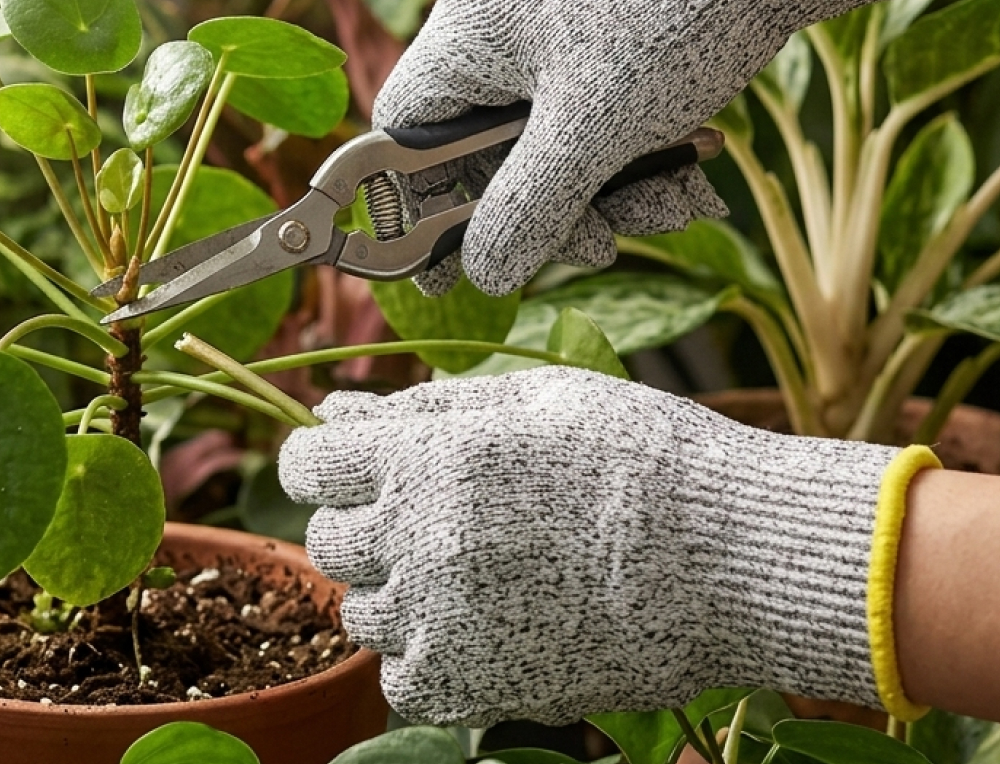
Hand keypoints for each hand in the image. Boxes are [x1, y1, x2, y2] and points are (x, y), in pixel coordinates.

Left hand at [279, 367, 903, 726]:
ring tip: (476, 563)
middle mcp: (422, 539)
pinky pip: (401, 674)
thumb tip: (338, 410)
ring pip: (362, 608)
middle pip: (328, 537)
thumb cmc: (642, 455)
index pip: (308, 463)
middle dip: (367, 515)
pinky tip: (483, 618)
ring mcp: (444, 619)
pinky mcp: (476, 684)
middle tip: (434, 507)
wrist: (732, 553)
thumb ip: (426, 406)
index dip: (326, 458)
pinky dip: (426, 648)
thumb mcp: (537, 397)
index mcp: (432, 456)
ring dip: (399, 583)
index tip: (354, 461)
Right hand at [374, 0, 917, 296]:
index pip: (407, 130)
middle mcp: (502, 19)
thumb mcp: (593, 131)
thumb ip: (527, 210)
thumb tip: (485, 275)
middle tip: (603, 244)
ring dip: (611, 190)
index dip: (423, 204)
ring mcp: (557, 21)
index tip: (450, 264)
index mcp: (470, 27)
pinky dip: (637, 152)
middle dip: (555, 206)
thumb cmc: (674, 15)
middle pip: (493, 149)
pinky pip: (598, 113)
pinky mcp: (607, 28)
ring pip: (556, 140)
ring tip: (676, 203)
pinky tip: (691, 166)